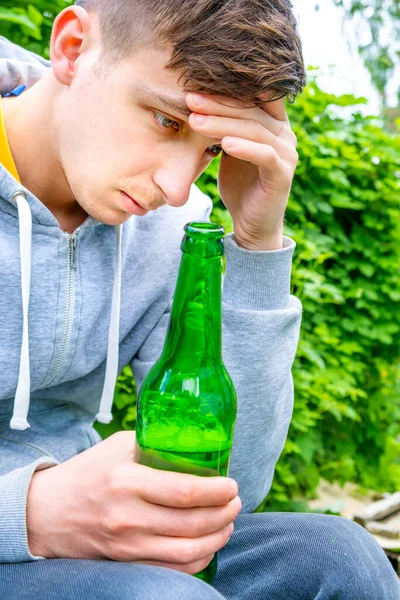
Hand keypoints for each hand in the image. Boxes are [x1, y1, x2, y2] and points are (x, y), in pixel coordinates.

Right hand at [26, 431, 240, 574]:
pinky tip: (207, 545)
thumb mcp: (117, 447)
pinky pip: (171, 570)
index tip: (232, 484)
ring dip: (217, 538)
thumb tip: (193, 442)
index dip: (217, 491)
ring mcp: (126, 545)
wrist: (46, 512)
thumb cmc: (86, 473)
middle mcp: (127, 516)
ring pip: (186, 552)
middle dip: (224, 514)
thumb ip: (153, 443)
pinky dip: (197, 560)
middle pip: (192, 524)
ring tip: (228, 523)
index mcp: (126, 481)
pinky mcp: (125, 563)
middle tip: (236, 502)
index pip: (184, 491)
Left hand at [187, 94, 297, 250]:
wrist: (251, 224)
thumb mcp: (228, 151)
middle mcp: (284, 134)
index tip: (193, 87)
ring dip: (222, 124)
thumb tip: (197, 101)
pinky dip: (244, 148)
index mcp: (272, 124)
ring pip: (254, 130)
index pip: (251, 97)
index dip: (224, 91)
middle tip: (190, 99)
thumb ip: (223, 127)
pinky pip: (265, 155)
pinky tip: (224, 144)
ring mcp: (287, 153)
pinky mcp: (283, 174)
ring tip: (196, 121)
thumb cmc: (239, 185)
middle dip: (218, 104)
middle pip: (250, 110)